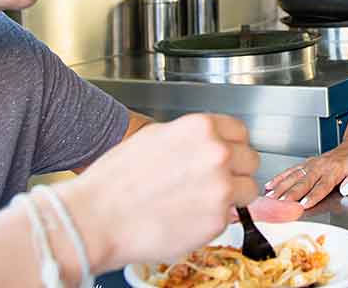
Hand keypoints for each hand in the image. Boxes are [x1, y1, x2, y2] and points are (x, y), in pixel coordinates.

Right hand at [58, 114, 260, 269]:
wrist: (97, 218)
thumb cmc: (116, 181)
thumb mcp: (154, 138)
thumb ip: (190, 139)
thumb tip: (208, 143)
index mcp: (201, 128)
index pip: (240, 131)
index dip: (232, 146)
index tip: (227, 156)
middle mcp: (217, 154)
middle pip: (250, 160)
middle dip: (236, 171)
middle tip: (213, 182)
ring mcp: (221, 187)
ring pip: (249, 190)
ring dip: (233, 196)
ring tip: (203, 202)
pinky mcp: (218, 220)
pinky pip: (231, 218)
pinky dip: (215, 220)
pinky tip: (189, 218)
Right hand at [263, 140, 347, 208]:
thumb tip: (347, 188)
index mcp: (336, 169)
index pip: (323, 185)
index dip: (313, 195)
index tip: (303, 204)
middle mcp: (321, 166)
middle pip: (304, 182)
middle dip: (291, 193)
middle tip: (279, 204)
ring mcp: (312, 164)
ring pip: (294, 176)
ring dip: (281, 187)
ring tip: (270, 197)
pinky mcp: (307, 164)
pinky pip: (291, 170)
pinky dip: (279, 177)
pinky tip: (270, 185)